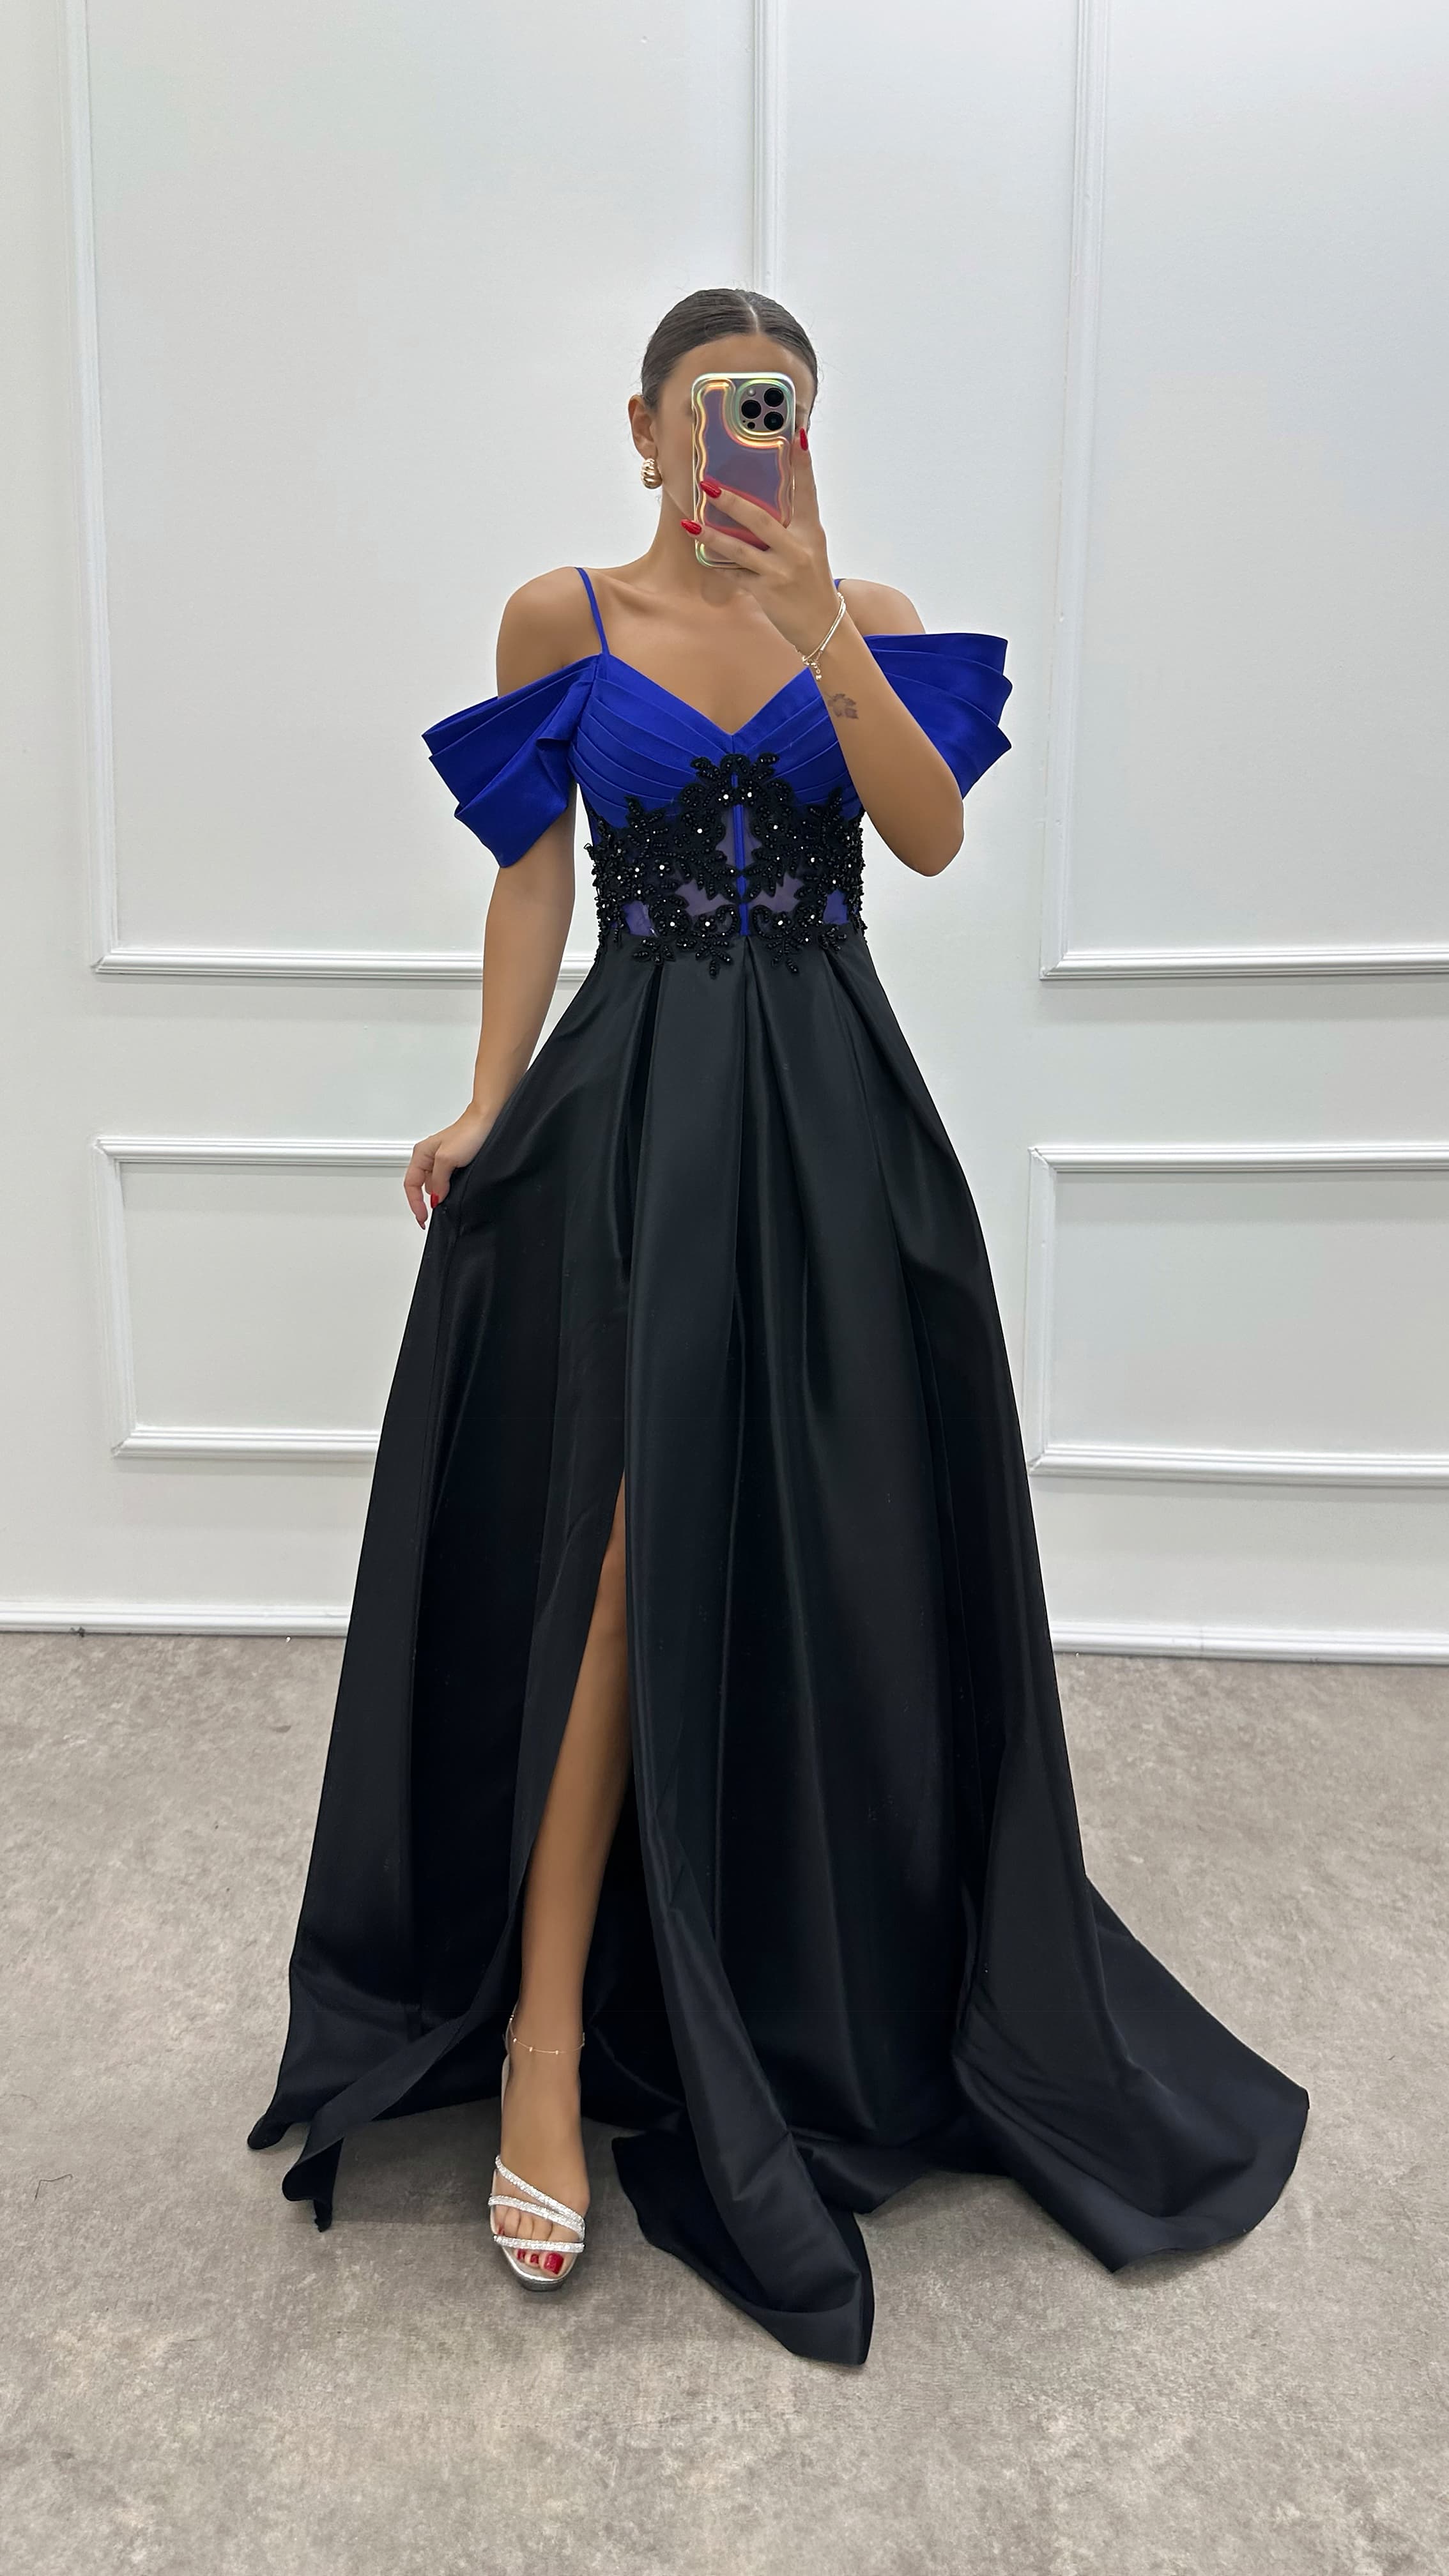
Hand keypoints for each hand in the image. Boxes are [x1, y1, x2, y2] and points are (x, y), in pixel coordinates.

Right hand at [404, 1102, 497, 1226]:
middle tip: (430, 1217)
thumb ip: (438, 1181)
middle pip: (419, 1186)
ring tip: (444, 1207)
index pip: (410, 1185)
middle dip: (424, 1201)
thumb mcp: (447, 1159)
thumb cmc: (468, 1132)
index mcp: (421, 1154)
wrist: (487, 1121)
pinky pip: (445, 1180)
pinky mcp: (454, 1161)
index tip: (422, 1217)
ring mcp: (441, 1159)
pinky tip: (454, 1194)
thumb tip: (436, 1197)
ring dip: (437, 1196)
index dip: (414, 1203)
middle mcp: (428, 1157)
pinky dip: (447, 1190)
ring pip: (433, 1184)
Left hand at [690, 433, 840, 660]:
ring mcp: (781, 572)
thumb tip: (758, 503)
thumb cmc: (812, 585)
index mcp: (811, 532)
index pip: (807, 491)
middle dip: (731, 501)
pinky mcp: (766, 592)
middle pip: (761, 519)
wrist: (824, 628)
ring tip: (691, 523)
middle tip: (708, 484)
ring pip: (740, 550)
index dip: (802, 463)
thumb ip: (789, 527)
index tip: (796, 435)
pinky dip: (718, 566)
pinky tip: (701, 555)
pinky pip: (735, 575)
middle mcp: (797, 549)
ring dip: (712, 536)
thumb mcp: (809, 550)